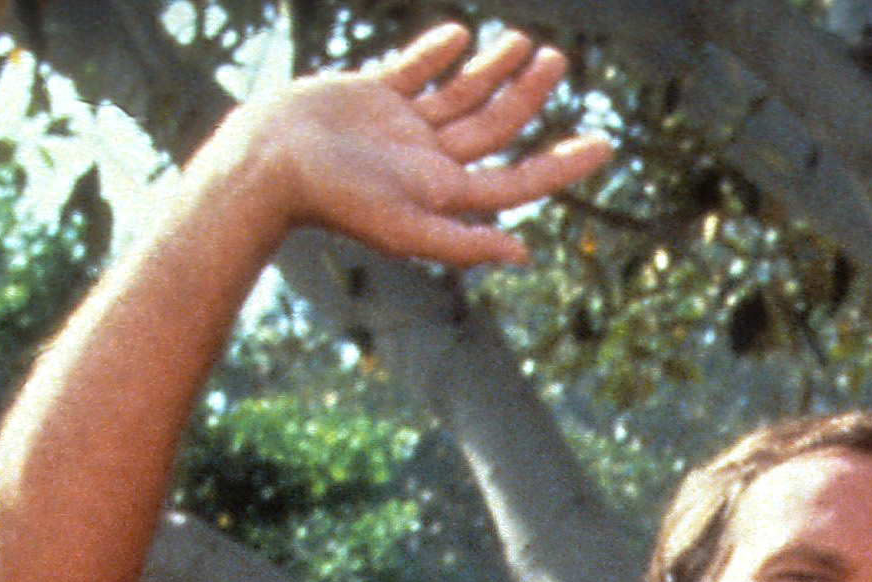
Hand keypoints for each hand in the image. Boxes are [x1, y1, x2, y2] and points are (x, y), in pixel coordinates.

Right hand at [228, 22, 612, 270]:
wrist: (267, 162)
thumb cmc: (333, 201)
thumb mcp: (403, 227)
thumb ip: (462, 243)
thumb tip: (522, 254)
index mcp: (445, 194)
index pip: (518, 179)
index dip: (562, 165)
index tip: (604, 144)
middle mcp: (430, 161)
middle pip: (495, 126)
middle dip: (528, 96)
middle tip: (559, 62)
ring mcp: (402, 127)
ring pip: (462, 94)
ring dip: (494, 69)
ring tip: (526, 42)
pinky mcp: (371, 96)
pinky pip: (415, 71)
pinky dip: (437, 54)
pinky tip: (461, 37)